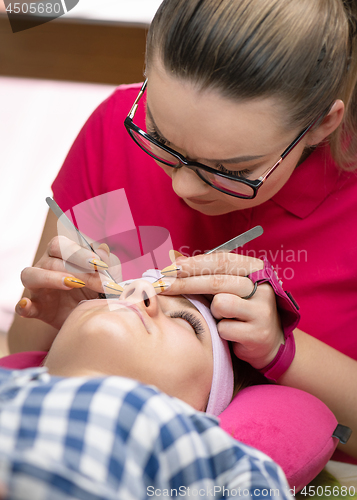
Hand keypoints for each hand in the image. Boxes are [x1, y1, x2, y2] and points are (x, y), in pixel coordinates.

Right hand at [16, 236, 121, 329]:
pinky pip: (22, 306)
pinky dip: (23, 305)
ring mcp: (38, 288)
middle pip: (52, 259)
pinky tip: (26, 305)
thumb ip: (108, 264)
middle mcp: (46, 266)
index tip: (101, 264)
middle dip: (77, 267)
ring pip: (31, 275)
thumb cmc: (96, 291)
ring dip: (50, 278)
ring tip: (71, 284)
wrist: (88, 320)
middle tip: (97, 279)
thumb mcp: (106, 278)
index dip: (82, 252)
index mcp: (62, 254)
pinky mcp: (36, 309)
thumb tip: (104, 248)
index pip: (64, 244)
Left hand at [161, 252, 284, 368]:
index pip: (221, 260)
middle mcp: (263, 286)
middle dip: (185, 283)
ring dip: (213, 312)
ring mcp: (263, 310)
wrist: (267, 340)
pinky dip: (221, 331)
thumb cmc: (241, 308)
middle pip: (216, 281)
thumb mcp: (229, 286)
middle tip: (162, 286)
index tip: (170, 268)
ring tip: (223, 316)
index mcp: (256, 268)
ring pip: (220, 304)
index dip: (193, 263)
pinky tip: (232, 332)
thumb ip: (207, 273)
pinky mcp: (259, 333)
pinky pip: (224, 328)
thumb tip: (175, 262)